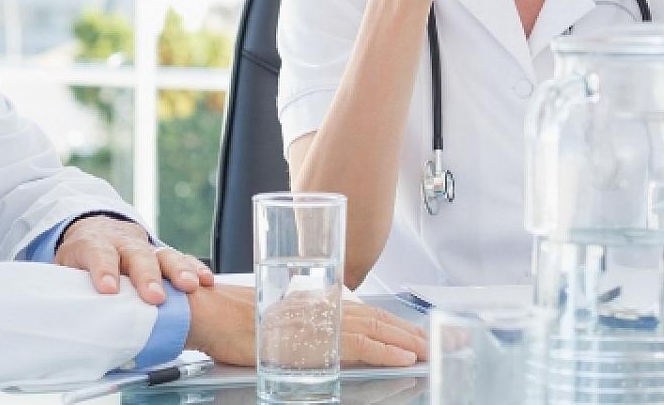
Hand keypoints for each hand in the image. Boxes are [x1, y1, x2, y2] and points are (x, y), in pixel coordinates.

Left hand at [55, 214, 212, 304]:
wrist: (98, 229)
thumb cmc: (80, 255)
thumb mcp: (63, 267)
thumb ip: (66, 284)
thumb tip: (63, 310)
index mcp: (94, 243)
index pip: (99, 254)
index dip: (104, 271)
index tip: (109, 290)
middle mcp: (123, 242)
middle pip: (137, 256)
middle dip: (148, 276)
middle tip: (155, 297)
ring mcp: (146, 247)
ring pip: (164, 254)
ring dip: (179, 271)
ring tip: (190, 287)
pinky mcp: (162, 254)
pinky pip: (182, 259)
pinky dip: (194, 269)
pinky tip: (205, 281)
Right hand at [186, 285, 427, 366]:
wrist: (217, 316)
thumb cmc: (241, 322)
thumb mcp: (284, 322)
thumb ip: (310, 327)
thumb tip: (326, 339)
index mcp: (324, 306)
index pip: (372, 315)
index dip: (401, 325)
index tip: (422, 334)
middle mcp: (329, 309)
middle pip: (383, 320)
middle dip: (415, 332)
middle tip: (446, 339)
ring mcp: (325, 322)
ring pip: (379, 330)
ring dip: (410, 342)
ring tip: (432, 350)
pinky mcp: (317, 339)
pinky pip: (361, 346)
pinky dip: (386, 351)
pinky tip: (405, 358)